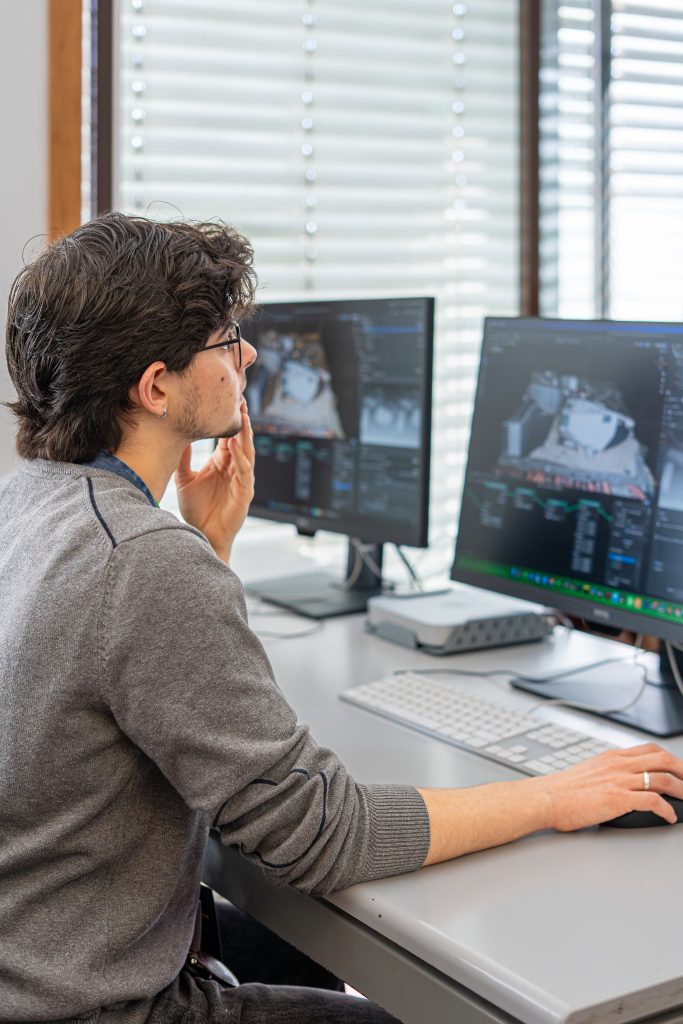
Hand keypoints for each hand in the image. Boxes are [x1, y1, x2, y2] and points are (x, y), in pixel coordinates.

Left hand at [175, 398, 254, 562]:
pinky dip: (241, 459)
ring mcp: (242, 481)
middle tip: (239, 400)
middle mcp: (234, 469)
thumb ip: (183, 459)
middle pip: (241, 440)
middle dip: (242, 421)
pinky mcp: (245, 494)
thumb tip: (176, 436)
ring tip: (242, 418)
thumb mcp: (185, 479)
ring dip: (245, 436)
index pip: (229, 436)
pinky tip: (234, 447)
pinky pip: (245, 473)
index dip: (229, 420)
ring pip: (247, 453)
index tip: (226, 401)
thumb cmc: (197, 509)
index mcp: (222, 463)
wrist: (200, 534)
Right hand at [543, 742, 682, 829]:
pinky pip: (653, 801)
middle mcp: (619, 765)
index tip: (679, 768)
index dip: (670, 758)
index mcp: (612, 757)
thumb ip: (607, 772)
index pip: (650, 750)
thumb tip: (619, 781)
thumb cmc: (561, 791)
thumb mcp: (588, 772)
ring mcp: (619, 780)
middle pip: (663, 759)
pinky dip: (667, 810)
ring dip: (682, 790)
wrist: (546, 798)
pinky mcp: (618, 799)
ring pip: (663, 778)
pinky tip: (669, 817)